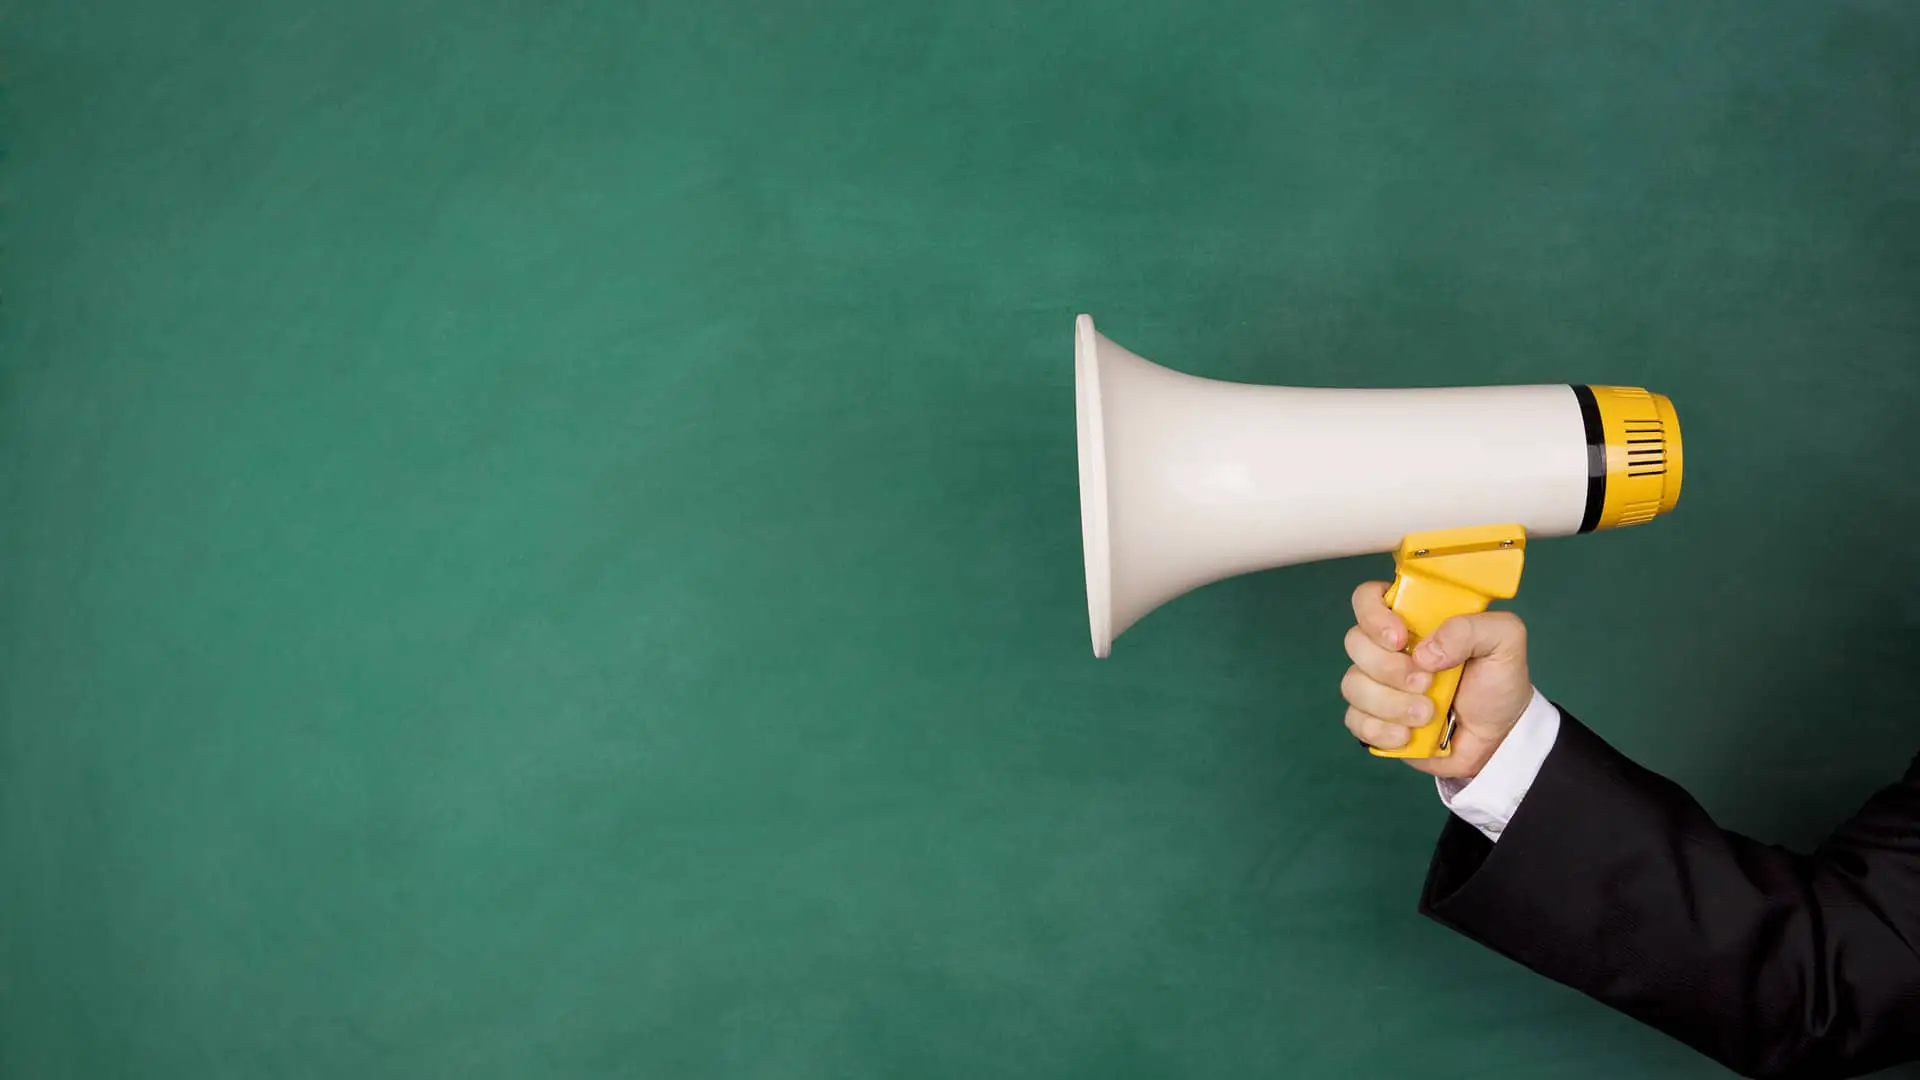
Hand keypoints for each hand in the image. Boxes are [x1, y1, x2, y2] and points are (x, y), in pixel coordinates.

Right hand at [1340, 581, 1534, 778]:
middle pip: (1355, 643)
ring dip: (1391, 704)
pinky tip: (1409, 735)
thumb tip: (1425, 652)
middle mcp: (1388, 648)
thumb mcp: (1505, 640)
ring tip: (1427, 714)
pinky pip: (1355, 721)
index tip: (1398, 639)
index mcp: (1412, 619)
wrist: (1498, 738)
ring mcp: (1377, 685)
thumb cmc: (1497, 682)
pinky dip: (1381, 730)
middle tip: (1427, 683)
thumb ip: (1471, 628)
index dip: (1373, 615)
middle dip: (1390, 668)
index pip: (1367, 598)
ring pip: (1353, 685)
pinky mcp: (1372, 720)